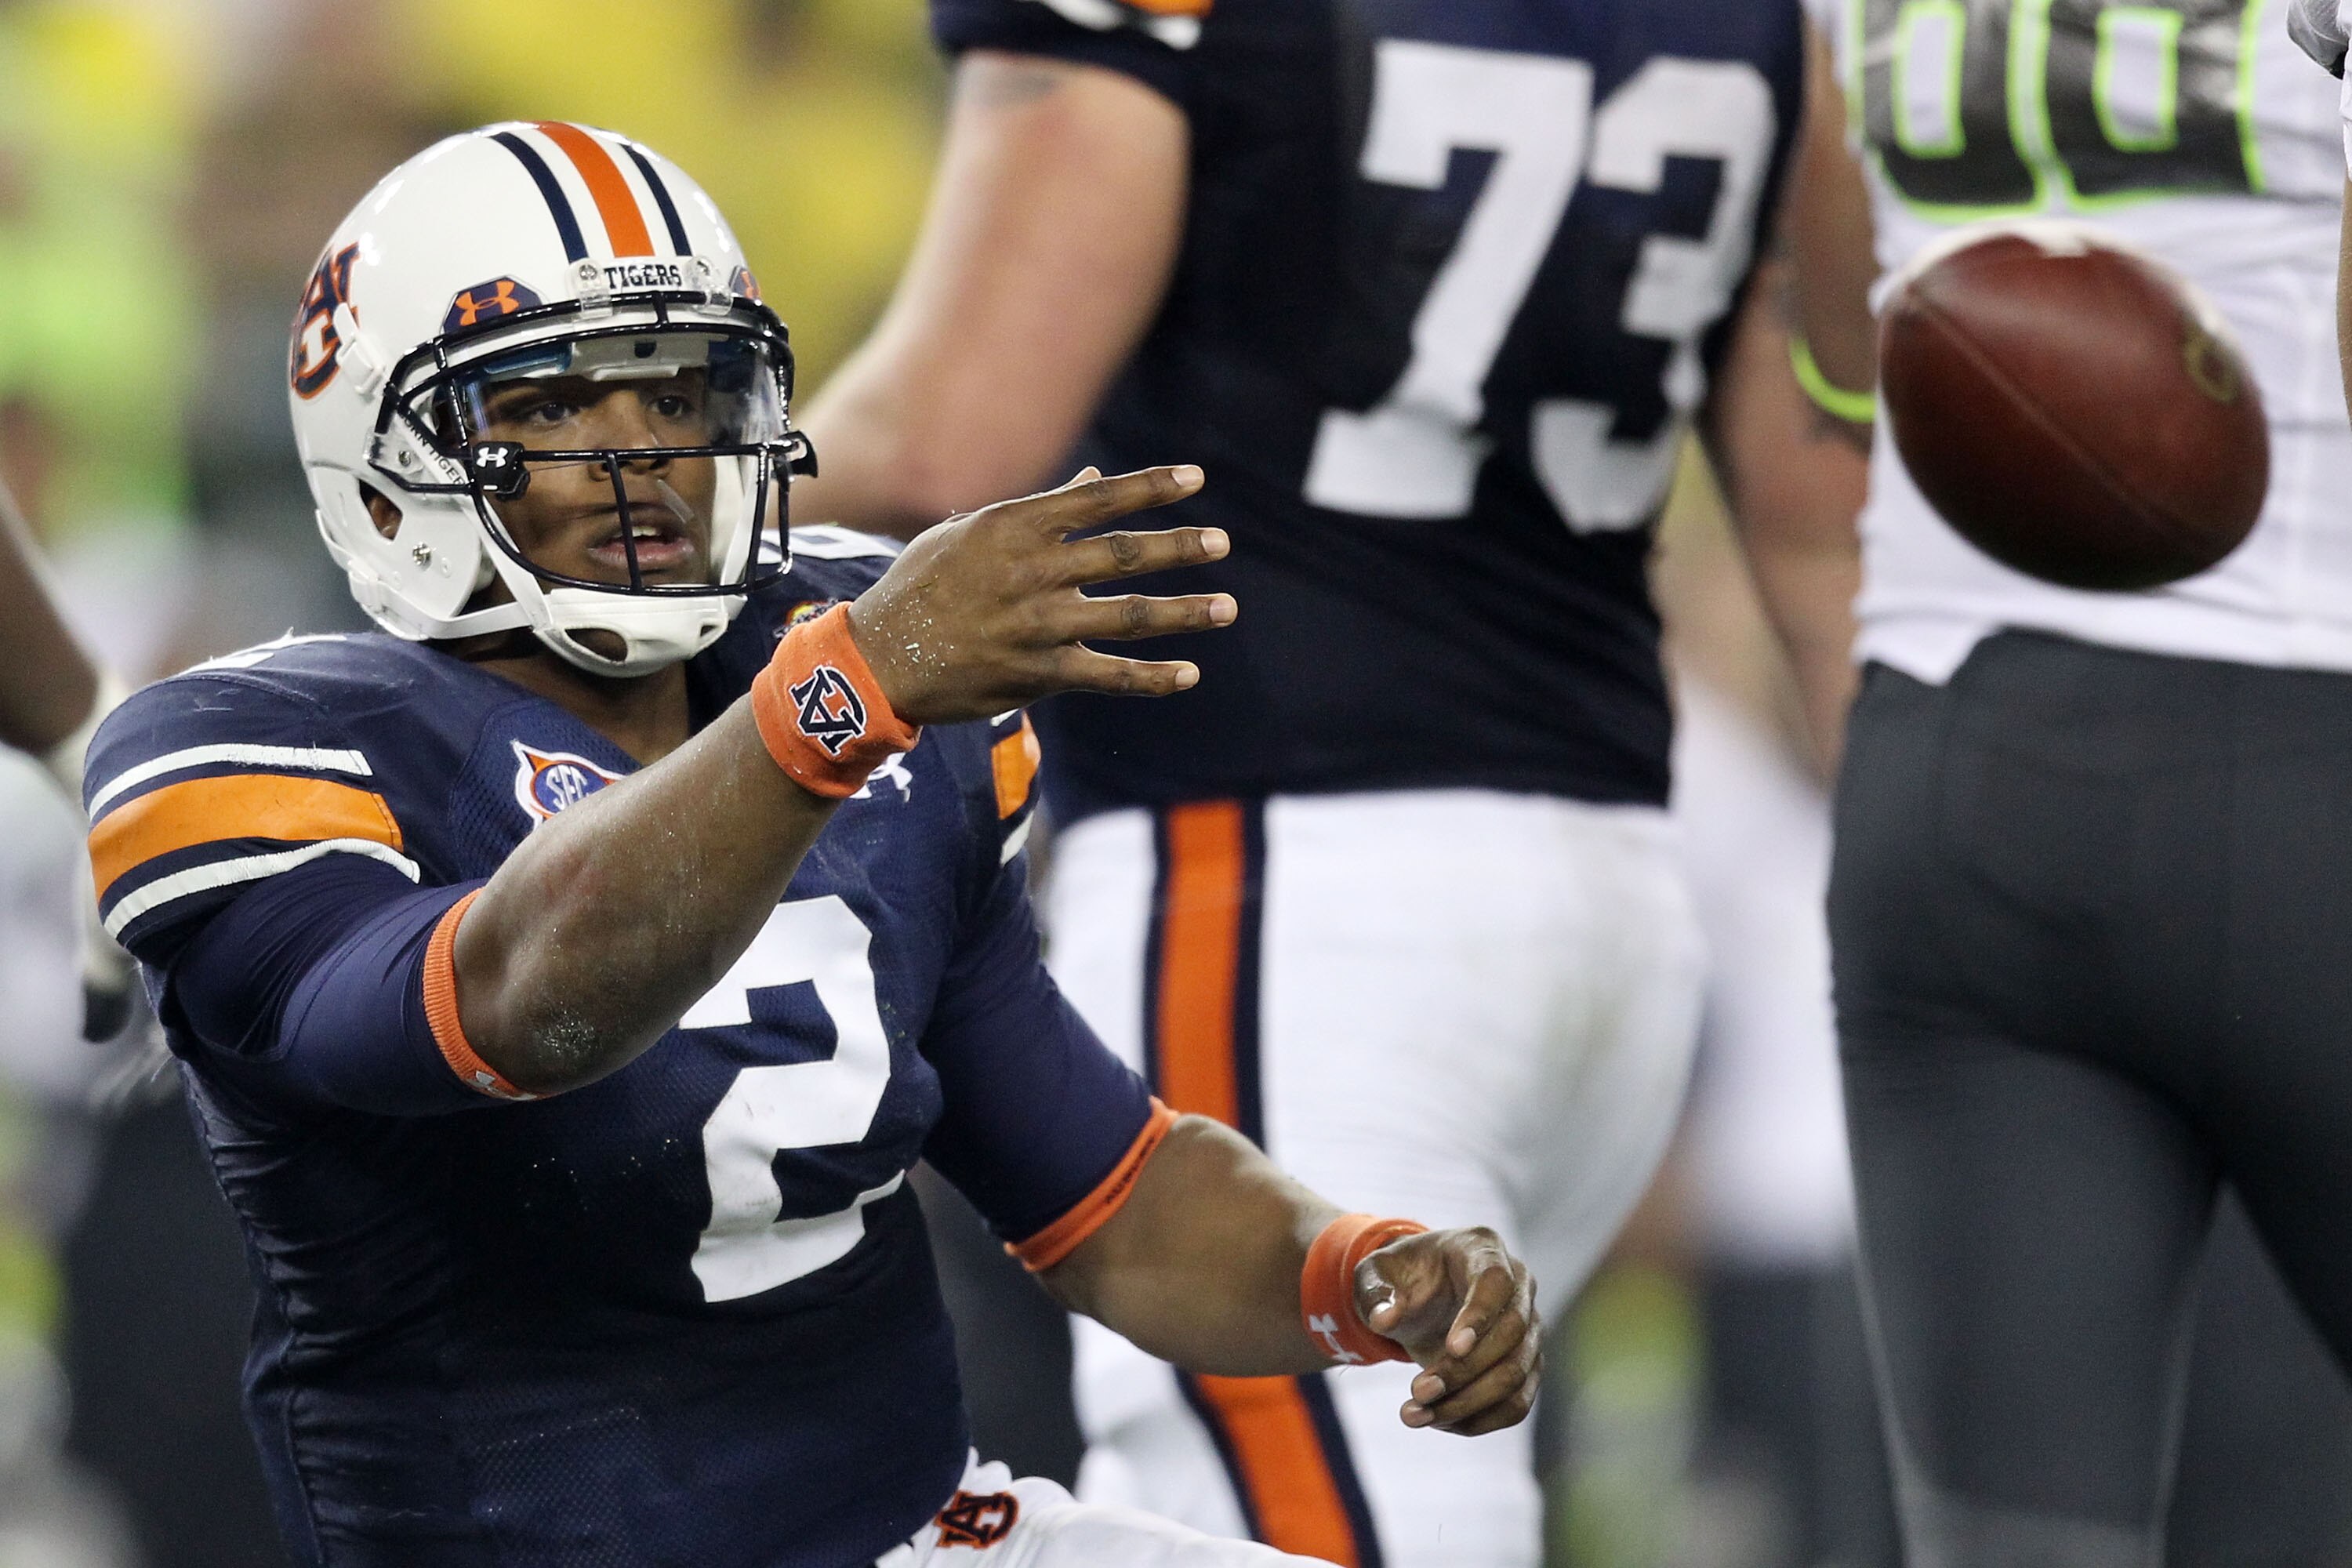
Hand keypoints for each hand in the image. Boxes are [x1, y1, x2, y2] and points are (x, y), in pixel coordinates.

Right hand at [844, 466, 1232, 725]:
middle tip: (1221, 541)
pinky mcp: (1038, 675)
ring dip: (1184, 612)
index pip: (1098, 499)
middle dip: (1180, 547)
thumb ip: (1038, 510)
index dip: (1150, 486)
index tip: (1195, 477)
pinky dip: (1151, 677)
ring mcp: (1037, 626)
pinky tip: (1188, 674)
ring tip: (1226, 608)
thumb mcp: (969, 533)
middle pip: (1124, 554)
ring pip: (1127, 616)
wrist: (878, 659)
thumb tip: (1093, 480)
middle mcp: (1032, 572)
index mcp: (1014, 527)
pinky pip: (1108, 676)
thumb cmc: (924, 586)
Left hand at [1356, 1228, 1540, 1435]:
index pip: (1496, 1281)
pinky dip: (1479, 1420)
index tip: (1452, 1349)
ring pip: (1516, 1375)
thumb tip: (1384, 1320)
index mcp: (1482, 1249)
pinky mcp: (1527, 1364)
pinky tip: (1438, 1422)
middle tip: (1416, 1391)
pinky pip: (1517, 1403)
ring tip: (1416, 1415)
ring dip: (1467, 1404)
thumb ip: (1375, 1292)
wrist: (1419, 1295)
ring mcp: (1529, 1327)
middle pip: (1510, 1334)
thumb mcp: (1374, 1274)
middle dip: (1463, 1371)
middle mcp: (1519, 1285)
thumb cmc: (1400, 1277)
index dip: (1479, 1315)